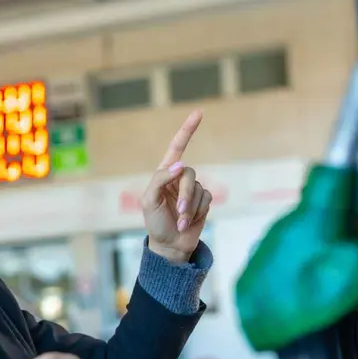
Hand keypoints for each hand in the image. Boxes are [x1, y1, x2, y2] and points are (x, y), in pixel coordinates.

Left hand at [141, 110, 212, 263]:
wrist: (170, 245)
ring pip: (199, 188)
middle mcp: (178, 178)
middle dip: (185, 195)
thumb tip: (180, 165)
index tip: (199, 113)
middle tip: (180, 213)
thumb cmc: (155, 223)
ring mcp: (192, 190)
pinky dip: (198, 211)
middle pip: (189, 173)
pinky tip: (190, 222)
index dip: (187, 130)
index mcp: (163, 174)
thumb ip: (160, 179)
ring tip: (182, 222)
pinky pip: (207, 198)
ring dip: (191, 207)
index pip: (177, 148)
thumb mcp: (149, 200)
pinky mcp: (203, 201)